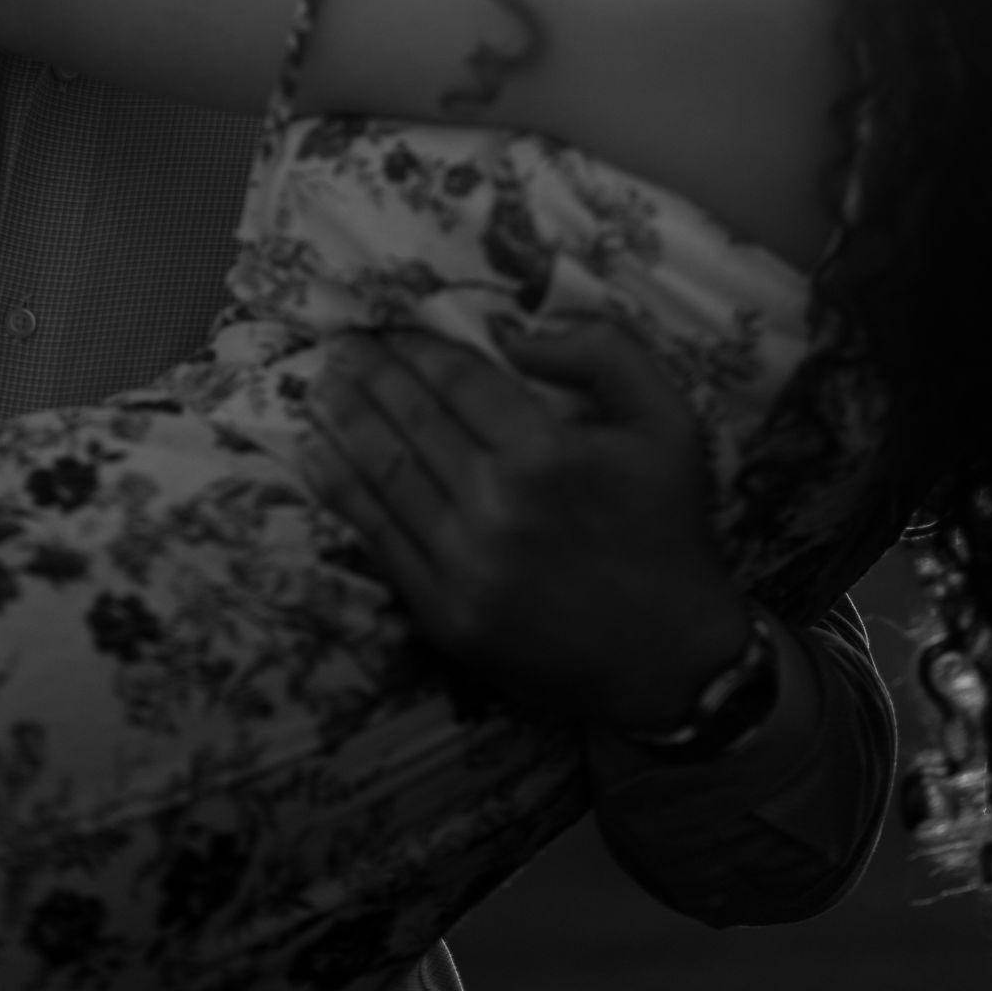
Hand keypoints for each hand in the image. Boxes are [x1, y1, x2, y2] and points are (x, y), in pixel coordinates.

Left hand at [298, 318, 751, 732]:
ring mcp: (464, 566)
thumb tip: (515, 335)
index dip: (417, 350)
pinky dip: (343, 495)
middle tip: (339, 346)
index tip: (390, 330)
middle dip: (370, 376)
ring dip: (346, 425)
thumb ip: (603, 351)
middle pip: (412, 421)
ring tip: (319, 389)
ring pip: (386, 476)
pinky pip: (381, 541)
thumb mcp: (668, 419)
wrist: (672, 660)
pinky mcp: (445, 616)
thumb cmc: (668, 530)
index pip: (458, 382)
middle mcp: (496, 505)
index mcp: (546, 452)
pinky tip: (319, 460)